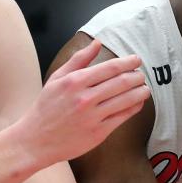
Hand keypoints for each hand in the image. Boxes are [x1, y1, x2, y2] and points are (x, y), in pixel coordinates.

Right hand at [22, 38, 149, 166]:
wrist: (36, 140)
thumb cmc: (46, 107)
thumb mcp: (57, 79)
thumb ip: (78, 60)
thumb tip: (97, 43)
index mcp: (75, 82)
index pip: (110, 68)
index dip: (128, 63)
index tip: (136, 60)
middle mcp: (85, 98)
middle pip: (122, 82)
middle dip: (137, 76)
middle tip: (142, 74)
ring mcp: (93, 116)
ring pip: (126, 100)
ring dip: (140, 92)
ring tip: (145, 88)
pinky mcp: (98, 132)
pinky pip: (122, 117)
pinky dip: (134, 108)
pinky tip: (138, 103)